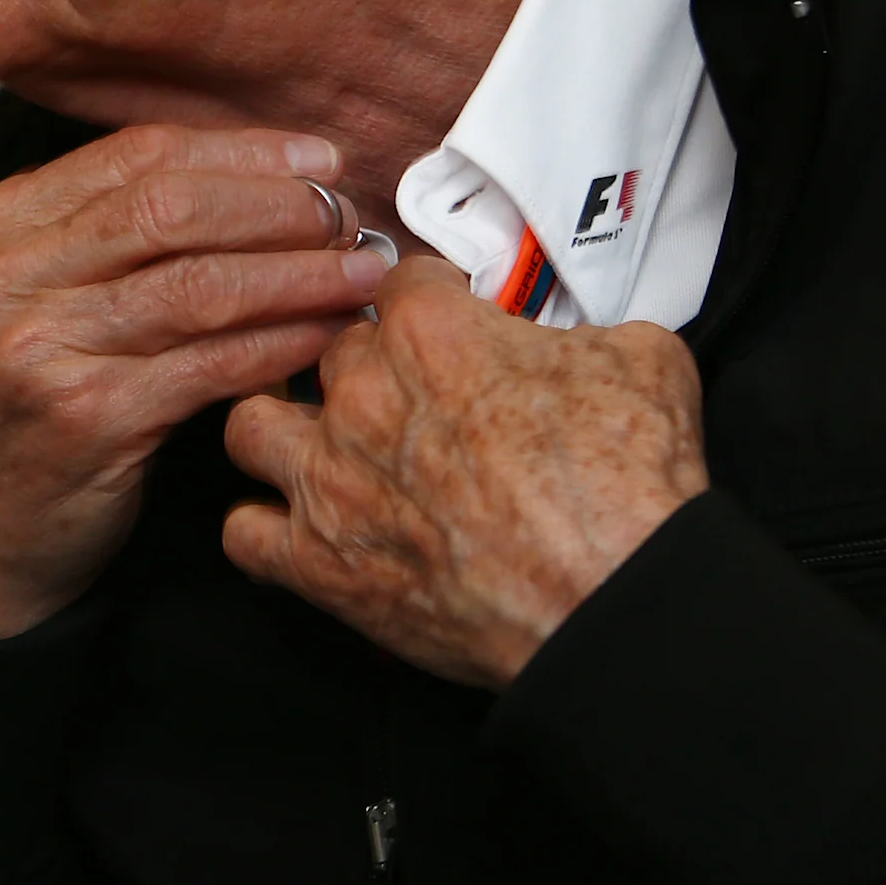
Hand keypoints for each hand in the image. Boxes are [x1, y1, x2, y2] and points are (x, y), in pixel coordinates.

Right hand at [0, 125, 388, 639]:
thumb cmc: (22, 411)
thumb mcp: (33, 299)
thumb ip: (108, 236)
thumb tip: (252, 178)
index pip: (134, 154)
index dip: (240, 151)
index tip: (315, 160)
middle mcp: (3, 276)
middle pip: (170, 206)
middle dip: (278, 205)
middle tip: (348, 216)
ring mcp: (37, 346)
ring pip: (199, 283)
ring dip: (298, 273)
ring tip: (362, 271)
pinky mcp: (85, 417)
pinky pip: (210, 364)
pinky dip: (281, 342)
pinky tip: (326, 334)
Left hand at [221, 255, 709, 686]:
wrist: (616, 602)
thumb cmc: (630, 487)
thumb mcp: (642, 358)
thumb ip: (586, 329)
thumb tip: (579, 337)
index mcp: (430, 331)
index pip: (399, 282)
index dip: (428, 300)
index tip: (443, 319)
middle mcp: (362, 394)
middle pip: (328, 352)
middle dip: (364, 368)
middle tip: (404, 397)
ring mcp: (330, 479)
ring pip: (251, 426)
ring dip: (282, 433)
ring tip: (322, 450)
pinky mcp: (319, 562)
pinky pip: (242, 535)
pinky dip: (264, 534)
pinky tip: (299, 533)